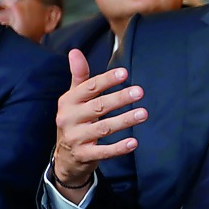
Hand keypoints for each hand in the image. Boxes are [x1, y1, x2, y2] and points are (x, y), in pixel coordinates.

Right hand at [53, 49, 147, 201]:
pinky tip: (134, 143)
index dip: (106, 80)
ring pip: (103, 128)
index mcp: (68, 101)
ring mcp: (76, 138)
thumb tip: (75, 51)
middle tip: (140, 91)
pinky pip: (103, 152)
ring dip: (124, 120)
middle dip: (119, 98)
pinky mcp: (84, 155)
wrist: (65, 157)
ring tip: (143, 113)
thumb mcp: (73, 99)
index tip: (125, 73)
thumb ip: (79, 77)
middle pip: (98, 106)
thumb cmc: (74, 121)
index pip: (88, 88)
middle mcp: (69, 118)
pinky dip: (119, 147)